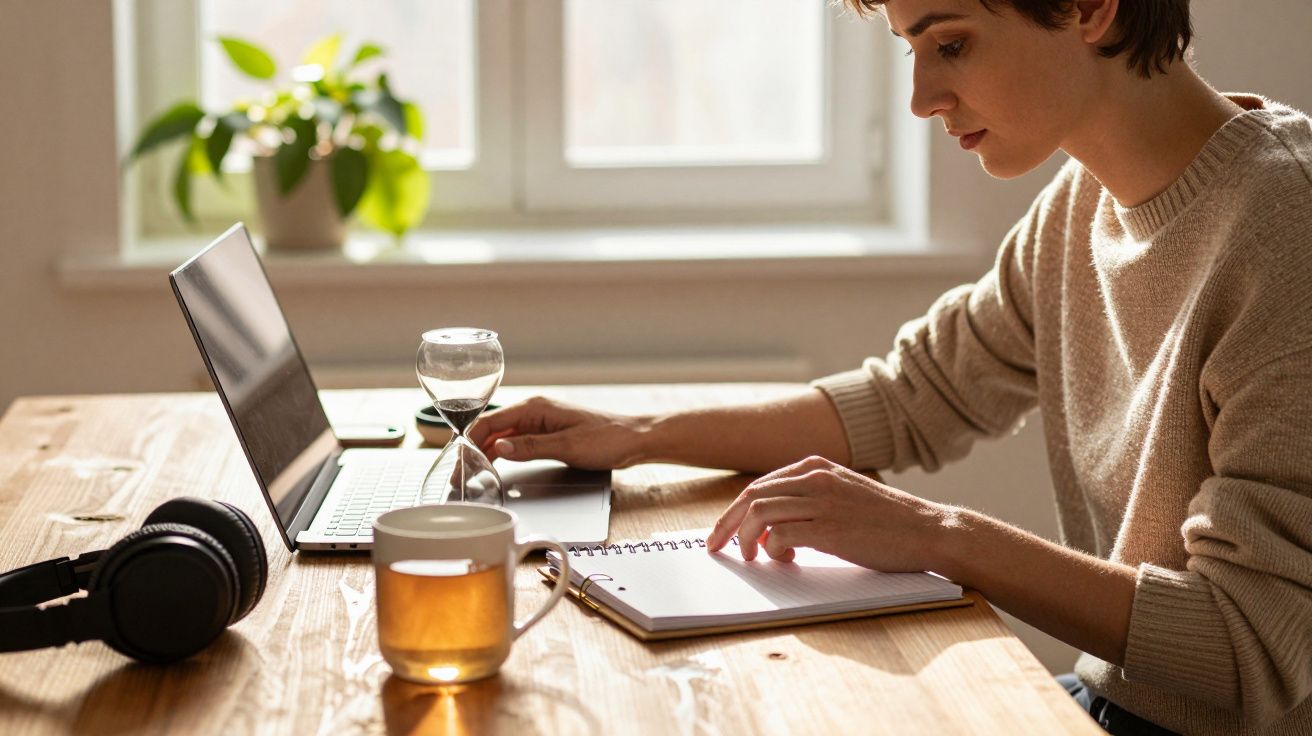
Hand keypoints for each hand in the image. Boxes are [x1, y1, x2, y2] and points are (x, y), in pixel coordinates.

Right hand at [466, 396, 650, 469]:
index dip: (469, 443)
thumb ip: (531, 447)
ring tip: (471, 475)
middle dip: (473, 450)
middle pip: (492, 430)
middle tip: (459, 476)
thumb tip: (499, 449)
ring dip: (485, 453)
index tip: (458, 463)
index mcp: (535, 408)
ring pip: (502, 437)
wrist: (634, 439)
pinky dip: (502, 454)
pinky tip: (494, 467)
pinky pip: (517, 442)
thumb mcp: (567, 447)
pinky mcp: (547, 433)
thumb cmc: (607, 439)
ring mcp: (540, 422)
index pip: (490, 423)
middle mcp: (534, 411)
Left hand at [705, 456, 951, 572]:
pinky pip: (780, 535)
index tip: (722, 532)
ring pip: (759, 513)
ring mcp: (822, 501)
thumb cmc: (887, 520)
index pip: (759, 485)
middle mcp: (815, 478)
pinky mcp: (830, 528)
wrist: (928, 530)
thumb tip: (771, 524)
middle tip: (716, 547)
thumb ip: (810, 499)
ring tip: (751, 557)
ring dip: (746, 539)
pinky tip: (785, 559)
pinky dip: (773, 549)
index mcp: (816, 467)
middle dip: (727, 524)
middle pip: (751, 496)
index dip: (734, 511)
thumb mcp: (844, 494)